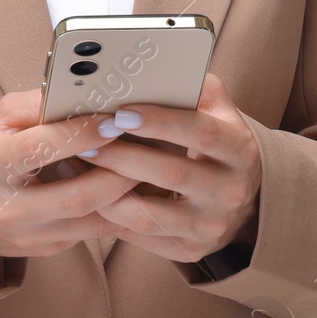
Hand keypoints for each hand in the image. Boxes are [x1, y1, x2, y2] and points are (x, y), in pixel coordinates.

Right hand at [0, 88, 141, 257]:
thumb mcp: (2, 115)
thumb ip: (41, 104)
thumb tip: (86, 94)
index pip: (44, 147)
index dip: (84, 133)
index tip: (115, 120)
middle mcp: (8, 206)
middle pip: (76, 196)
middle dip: (118, 172)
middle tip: (146, 149)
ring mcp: (28, 234)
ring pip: (90, 221)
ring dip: (125, 195)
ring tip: (147, 169)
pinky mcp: (45, 248)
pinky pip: (91, 232)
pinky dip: (116, 210)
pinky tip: (132, 190)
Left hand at [62, 72, 261, 264]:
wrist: (241, 195)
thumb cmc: (217, 139)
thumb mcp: (217, 109)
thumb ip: (190, 86)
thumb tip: (149, 68)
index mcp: (239, 149)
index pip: (201, 133)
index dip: (160, 122)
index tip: (121, 112)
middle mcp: (229, 191)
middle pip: (172, 174)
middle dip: (122, 156)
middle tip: (85, 140)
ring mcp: (210, 225)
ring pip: (150, 214)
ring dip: (106, 191)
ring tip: (76, 166)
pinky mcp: (190, 249)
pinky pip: (141, 236)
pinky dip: (110, 215)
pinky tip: (86, 194)